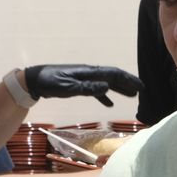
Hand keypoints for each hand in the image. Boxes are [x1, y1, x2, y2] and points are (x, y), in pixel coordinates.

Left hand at [23, 65, 143, 106]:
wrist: (35, 80)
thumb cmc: (50, 83)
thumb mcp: (69, 87)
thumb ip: (88, 88)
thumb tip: (107, 87)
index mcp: (89, 72)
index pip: (113, 74)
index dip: (128, 80)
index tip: (140, 87)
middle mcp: (90, 73)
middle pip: (113, 76)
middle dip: (128, 83)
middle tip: (141, 91)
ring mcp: (85, 78)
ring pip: (106, 82)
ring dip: (119, 89)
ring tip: (131, 96)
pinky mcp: (79, 84)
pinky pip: (96, 89)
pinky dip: (104, 96)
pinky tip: (109, 104)